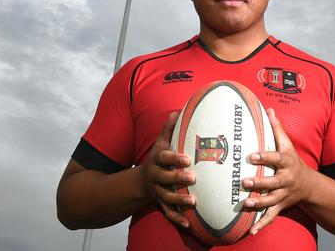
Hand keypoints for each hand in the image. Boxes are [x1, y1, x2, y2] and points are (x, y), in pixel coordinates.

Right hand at [141, 112, 195, 227]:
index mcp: (156, 160)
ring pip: (167, 196)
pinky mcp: (161, 204)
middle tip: (193, 178)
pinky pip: (168, 212)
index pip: (164, 158)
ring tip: (193, 202)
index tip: (188, 158)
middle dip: (178, 178)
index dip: (175, 158)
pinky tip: (188, 224)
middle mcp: (155, 177)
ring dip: (179, 200)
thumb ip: (168, 130)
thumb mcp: (160, 144)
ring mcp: (158, 192)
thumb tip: (177, 111)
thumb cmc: (158, 159)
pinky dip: (177, 218)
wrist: (141, 182)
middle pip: (165, 178)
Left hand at [242, 108, 313, 234]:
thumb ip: (277, 129)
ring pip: (271, 201)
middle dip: (259, 183)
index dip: (264, 157)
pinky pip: (271, 217)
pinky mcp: (281, 206)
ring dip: (259, 204)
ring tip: (245, 204)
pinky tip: (251, 231)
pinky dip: (262, 225)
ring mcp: (284, 195)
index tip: (251, 155)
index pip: (275, 159)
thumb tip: (268, 108)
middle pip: (273, 182)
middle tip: (244, 182)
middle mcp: (286, 180)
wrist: (310, 186)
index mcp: (287, 163)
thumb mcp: (288, 145)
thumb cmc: (293, 161)